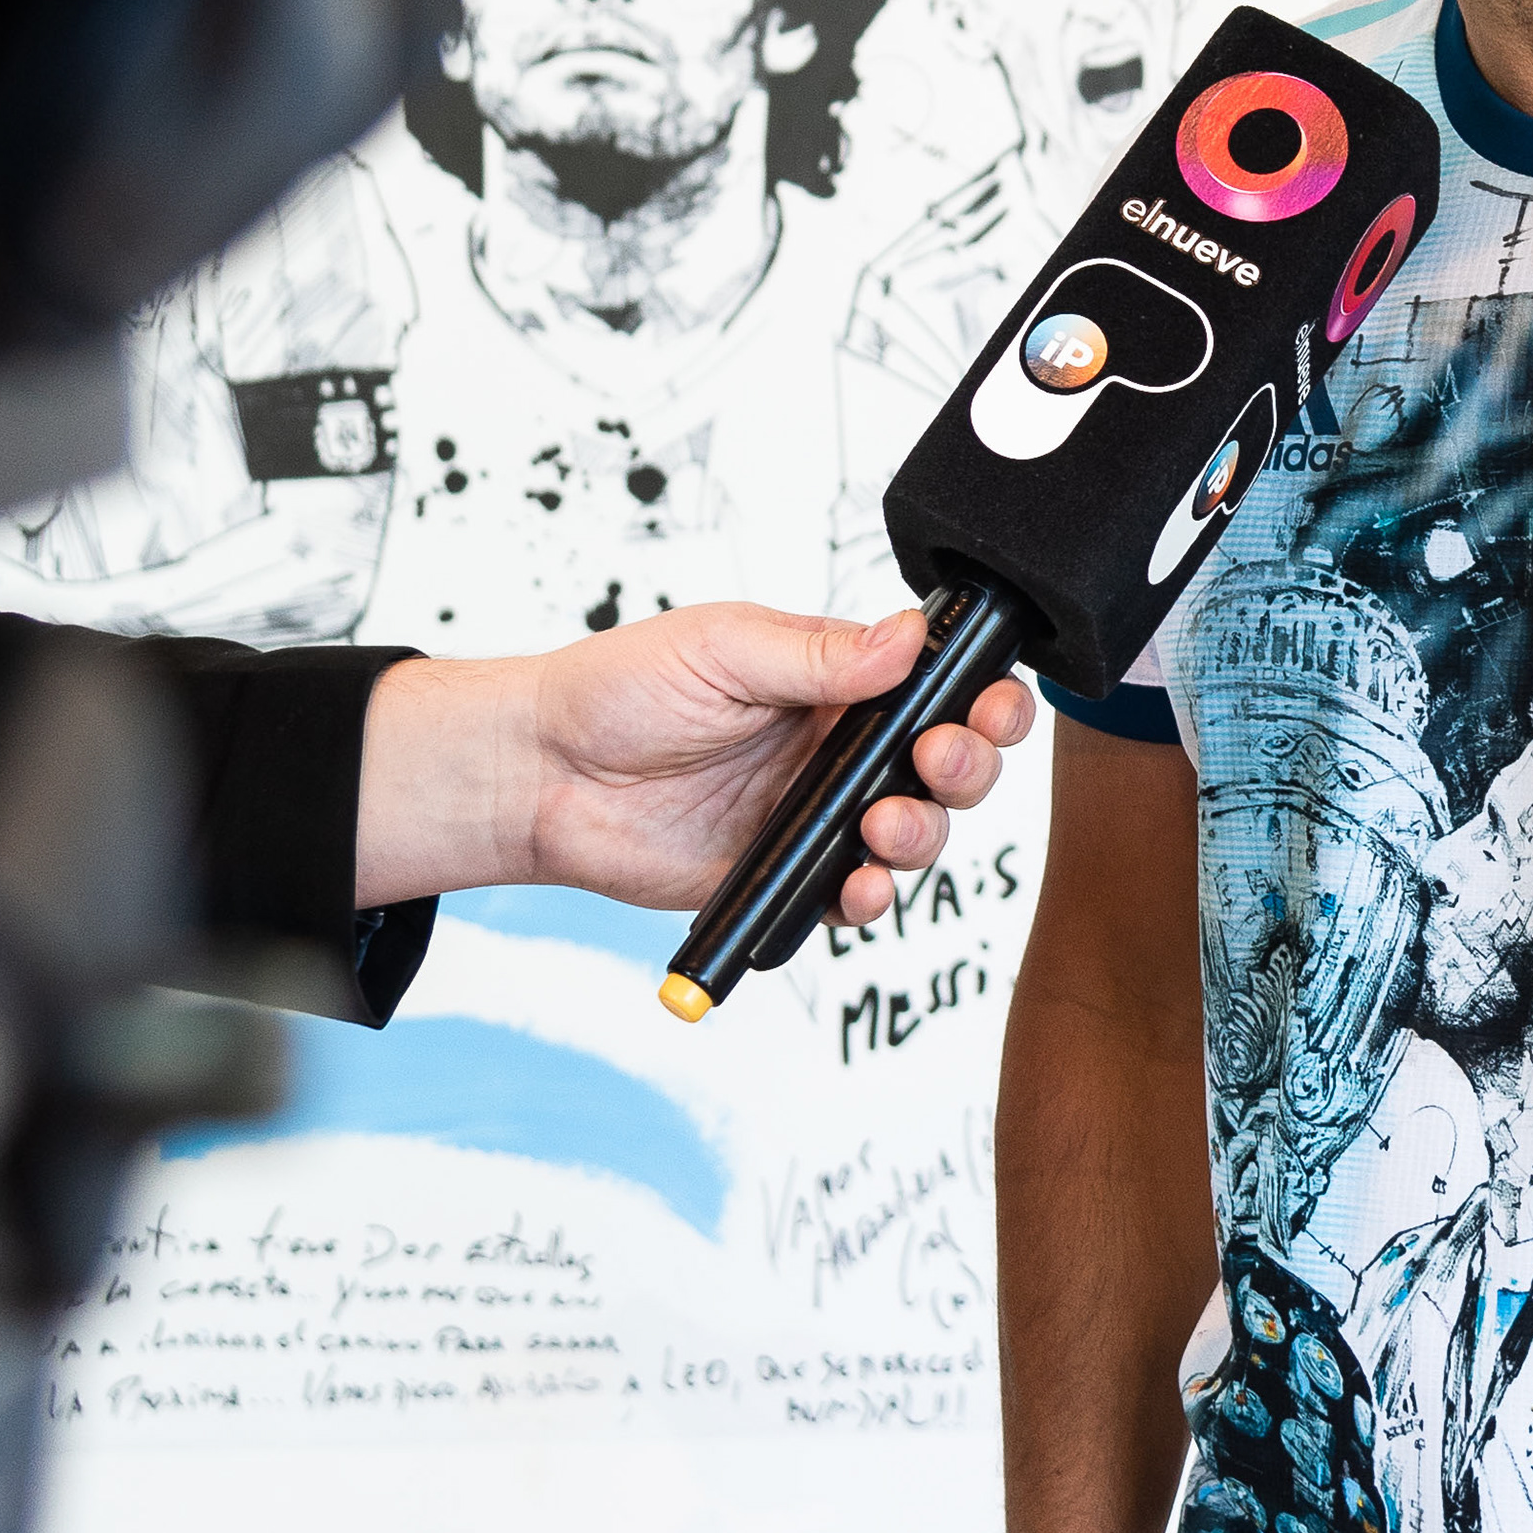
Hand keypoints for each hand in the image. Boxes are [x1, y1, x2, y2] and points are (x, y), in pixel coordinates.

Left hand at [356, 603, 1036, 917]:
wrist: (544, 773)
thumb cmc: (620, 692)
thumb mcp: (723, 648)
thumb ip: (820, 652)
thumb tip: (907, 636)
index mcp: (835, 681)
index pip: (937, 686)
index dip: (980, 698)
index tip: (987, 706)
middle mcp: (837, 749)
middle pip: (945, 765)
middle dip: (966, 766)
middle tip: (936, 762)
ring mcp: (816, 816)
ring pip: (913, 834)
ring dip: (922, 833)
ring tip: (886, 826)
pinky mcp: (786, 875)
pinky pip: (852, 894)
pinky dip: (870, 896)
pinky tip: (858, 884)